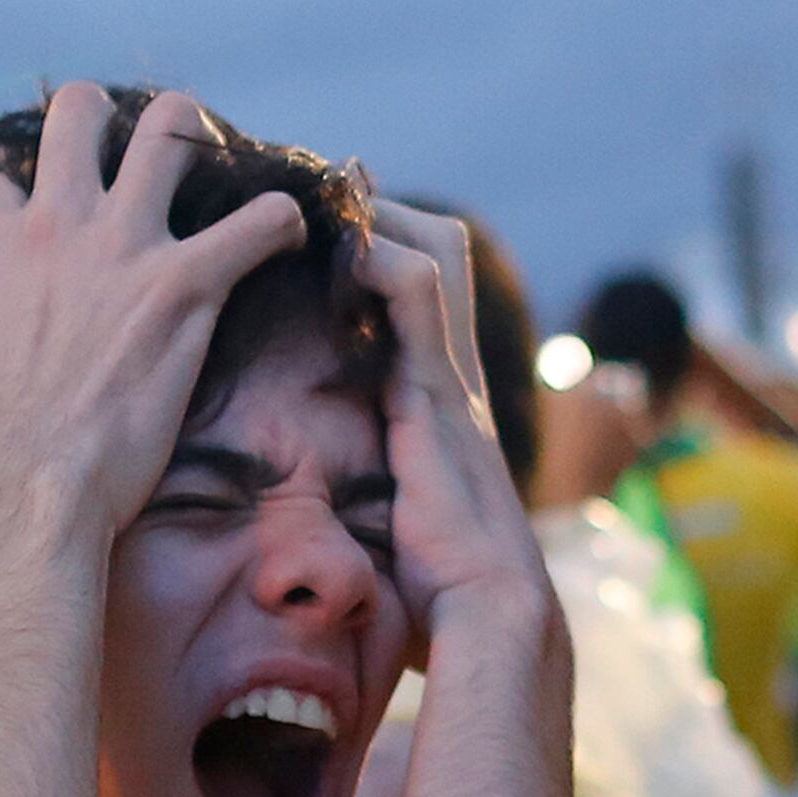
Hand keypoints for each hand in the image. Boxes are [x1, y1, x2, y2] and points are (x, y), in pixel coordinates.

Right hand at [0, 83, 304, 545]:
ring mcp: (121, 246)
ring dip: (197, 135)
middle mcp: (54, 223)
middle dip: (106, 116)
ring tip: (214, 151)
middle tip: (130, 141)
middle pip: (78, 114)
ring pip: (170, 133)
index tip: (30, 195)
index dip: (15, 180)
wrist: (18, 485)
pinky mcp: (182, 285)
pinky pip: (256, 225)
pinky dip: (280, 221)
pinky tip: (288, 231)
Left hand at [355, 194, 553, 650]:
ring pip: (435, 252)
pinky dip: (382, 256)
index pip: (426, 290)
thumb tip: (309, 536)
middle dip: (384, 207)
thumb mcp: (393, 529)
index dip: (385, 243)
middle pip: (442, 250)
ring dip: (381, 213)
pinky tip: (343, 240)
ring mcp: (451, 380)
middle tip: (326, 179)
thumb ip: (370, 502)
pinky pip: (420, 296)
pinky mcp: (440, 392)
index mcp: (442, 400)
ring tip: (329, 186)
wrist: (487, 616)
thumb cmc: (441, 593)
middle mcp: (454, 376)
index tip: (333, 213)